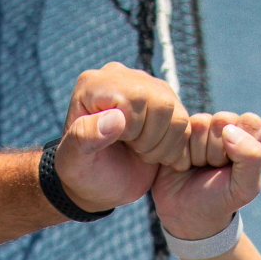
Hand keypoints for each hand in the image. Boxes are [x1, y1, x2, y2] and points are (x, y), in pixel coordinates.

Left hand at [52, 63, 192, 212]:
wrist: (100, 182)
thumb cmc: (83, 172)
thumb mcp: (74, 161)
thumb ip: (84, 137)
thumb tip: (116, 117)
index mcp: (94, 84)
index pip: (135, 97)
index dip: (133, 128)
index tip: (117, 143)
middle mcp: (121, 77)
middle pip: (160, 103)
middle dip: (149, 138)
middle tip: (132, 150)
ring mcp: (146, 86)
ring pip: (176, 112)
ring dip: (163, 144)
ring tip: (142, 153)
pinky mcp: (164, 102)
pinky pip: (186, 121)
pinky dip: (174, 147)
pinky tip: (155, 154)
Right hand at [152, 111, 260, 240]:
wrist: (186, 216)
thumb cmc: (219, 201)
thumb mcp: (245, 188)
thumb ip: (252, 158)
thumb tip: (229, 130)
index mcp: (251, 135)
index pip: (249, 122)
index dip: (240, 146)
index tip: (232, 167)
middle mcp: (227, 126)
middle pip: (221, 121)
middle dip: (215, 151)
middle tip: (211, 169)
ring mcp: (201, 127)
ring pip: (198, 124)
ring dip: (196, 154)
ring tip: (196, 167)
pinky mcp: (178, 131)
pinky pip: (176, 130)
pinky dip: (178, 153)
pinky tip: (181, 165)